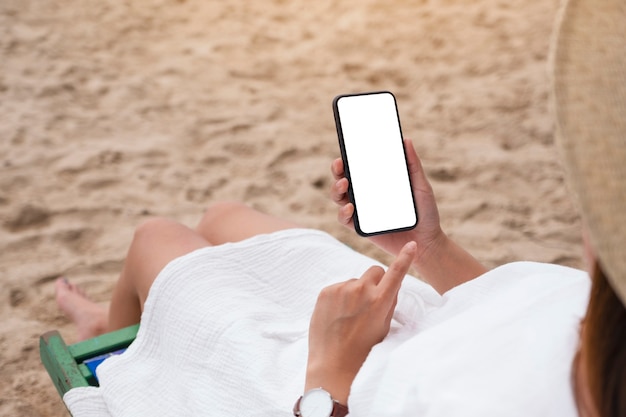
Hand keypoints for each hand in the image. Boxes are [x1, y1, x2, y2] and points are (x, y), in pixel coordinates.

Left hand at [304, 241, 416, 403]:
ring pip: (356, 281)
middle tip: (370, 302)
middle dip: (376, 282)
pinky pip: (339, 287)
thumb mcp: (384, 327)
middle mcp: (361, 290)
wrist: (333, 365)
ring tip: (350, 316)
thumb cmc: (363, 350)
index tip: (411, 245)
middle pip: (375, 271)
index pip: (396, 273)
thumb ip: (389, 303)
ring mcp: (341, 289)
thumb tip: (392, 285)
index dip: (405, 258)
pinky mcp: (326, 291)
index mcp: (380, 301)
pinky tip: (338, 315)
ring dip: (356, 292)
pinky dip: (340, 297)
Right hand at [330, 139, 443, 261]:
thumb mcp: (421, 186)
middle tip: (340, 165)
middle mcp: (365, 195)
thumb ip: (413, 165)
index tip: (346, 149)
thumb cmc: (425, 213)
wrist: (427, 241)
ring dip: (336, 189)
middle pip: (343, 179)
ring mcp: (361, 211)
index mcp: (376, 182)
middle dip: (337, 170)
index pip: (358, 167)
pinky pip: (344, 219)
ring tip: (344, 184)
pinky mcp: (360, 228)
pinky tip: (350, 207)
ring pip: (339, 197)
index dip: (348, 157)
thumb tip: (405, 140)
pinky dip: (342, 212)